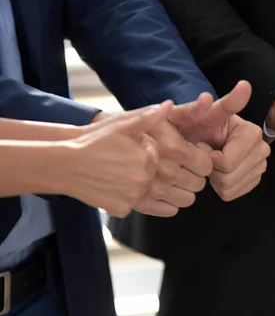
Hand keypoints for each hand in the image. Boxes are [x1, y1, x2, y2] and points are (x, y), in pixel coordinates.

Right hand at [64, 102, 170, 217]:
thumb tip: (168, 105)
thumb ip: (148, 116)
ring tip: (113, 172)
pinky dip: (123, 196)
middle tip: (117, 160)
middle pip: (150, 172)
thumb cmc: (92, 142)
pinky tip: (110, 186)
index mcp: (146, 159)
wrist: (64, 164)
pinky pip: (130, 203)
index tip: (123, 147)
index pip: (153, 154)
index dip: (139, 148)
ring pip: (142, 189)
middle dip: (138, 165)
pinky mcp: (121, 210)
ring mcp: (132, 197)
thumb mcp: (120, 125)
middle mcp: (142, 180)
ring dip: (132, 182)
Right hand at [90, 106, 213, 214]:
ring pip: (181, 202)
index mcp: (152, 154)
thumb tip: (169, 105)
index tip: (195, 159)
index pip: (198, 162)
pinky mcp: (128, 208)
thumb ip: (150, 117)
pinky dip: (161, 204)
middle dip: (194, 179)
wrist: (65, 164)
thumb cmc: (96, 140)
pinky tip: (158, 194)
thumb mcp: (124, 124)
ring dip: (182, 194)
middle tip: (190, 174)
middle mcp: (148, 177)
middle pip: (194, 186)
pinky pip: (159, 210)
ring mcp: (138, 195)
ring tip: (176, 184)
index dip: (200, 160)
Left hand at [169, 81, 269, 200]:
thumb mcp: (193, 114)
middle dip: (211, 170)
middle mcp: (262, 148)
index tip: (200, 144)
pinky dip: (220, 187)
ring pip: (231, 188)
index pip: (227, 162)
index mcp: (252, 132)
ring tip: (208, 162)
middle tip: (203, 154)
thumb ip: (215, 104)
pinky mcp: (255, 178)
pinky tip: (216, 172)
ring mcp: (261, 165)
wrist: (194, 137)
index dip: (207, 158)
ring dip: (214, 178)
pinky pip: (234, 194)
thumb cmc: (192, 126)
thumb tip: (244, 85)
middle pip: (230, 177)